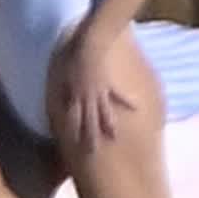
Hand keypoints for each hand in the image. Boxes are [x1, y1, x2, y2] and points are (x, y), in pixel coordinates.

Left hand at [52, 26, 133, 151]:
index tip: (72, 143)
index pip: (73, 118)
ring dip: (108, 126)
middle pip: (88, 121)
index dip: (72, 131)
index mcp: (75, 96)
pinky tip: (136, 109)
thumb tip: (62, 97)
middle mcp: (87, 98)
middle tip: (90, 152)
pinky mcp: (110, 85)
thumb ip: (65, 86)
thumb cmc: (75, 57)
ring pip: (104, 113)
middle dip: (88, 137)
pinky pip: (119, 96)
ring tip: (113, 138)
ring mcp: (99, 93)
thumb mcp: (65, 73)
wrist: (90, 45)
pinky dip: (128, 102)